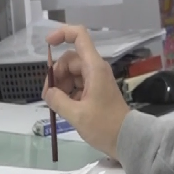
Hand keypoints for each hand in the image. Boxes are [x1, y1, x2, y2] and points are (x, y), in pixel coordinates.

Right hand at [43, 25, 130, 159]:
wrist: (126, 139)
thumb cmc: (105, 126)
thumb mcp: (77, 115)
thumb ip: (58, 100)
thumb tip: (48, 93)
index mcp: (93, 67)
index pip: (79, 36)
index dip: (62, 33)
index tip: (47, 44)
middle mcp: (95, 69)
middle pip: (69, 60)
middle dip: (56, 75)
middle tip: (49, 96)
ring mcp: (96, 80)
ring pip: (71, 74)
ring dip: (61, 86)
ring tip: (57, 105)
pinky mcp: (95, 91)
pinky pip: (76, 85)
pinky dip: (68, 93)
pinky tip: (65, 108)